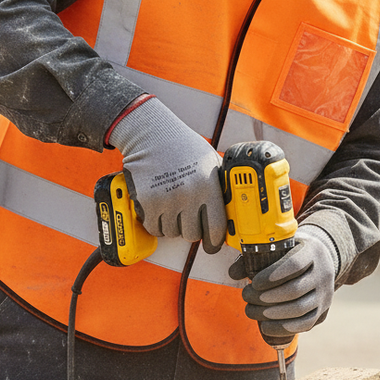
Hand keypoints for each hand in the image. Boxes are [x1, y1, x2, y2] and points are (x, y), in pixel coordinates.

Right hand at [108, 97, 226, 252]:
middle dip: (190, 228)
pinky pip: (155, 228)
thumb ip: (220, 185)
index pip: (216, 227)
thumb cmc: (183, 146)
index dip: (215, 241)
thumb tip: (232, 208)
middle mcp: (189, 196)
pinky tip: (159, 207)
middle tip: (186, 216)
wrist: (151, 134)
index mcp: (208, 186)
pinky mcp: (148, 203)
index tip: (212, 245)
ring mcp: (167, 200)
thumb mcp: (210, 161)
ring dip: (172, 225)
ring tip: (171, 205)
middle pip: (192, 234)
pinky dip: (156, 222)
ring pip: (172, 233)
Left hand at [228, 226, 338, 341]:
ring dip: (271, 314)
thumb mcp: (279, 247)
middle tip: (246, 296)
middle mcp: (323, 273)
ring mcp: (324, 294)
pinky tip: (265, 326)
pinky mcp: (322, 312)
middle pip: (295, 290)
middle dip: (266, 297)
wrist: (321, 262)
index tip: (254, 282)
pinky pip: (304, 324)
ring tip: (250, 310)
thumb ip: (255, 257)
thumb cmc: (293, 253)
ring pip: (299, 309)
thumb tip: (233, 273)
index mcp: (313, 252)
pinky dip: (283, 328)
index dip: (273, 275)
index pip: (295, 264)